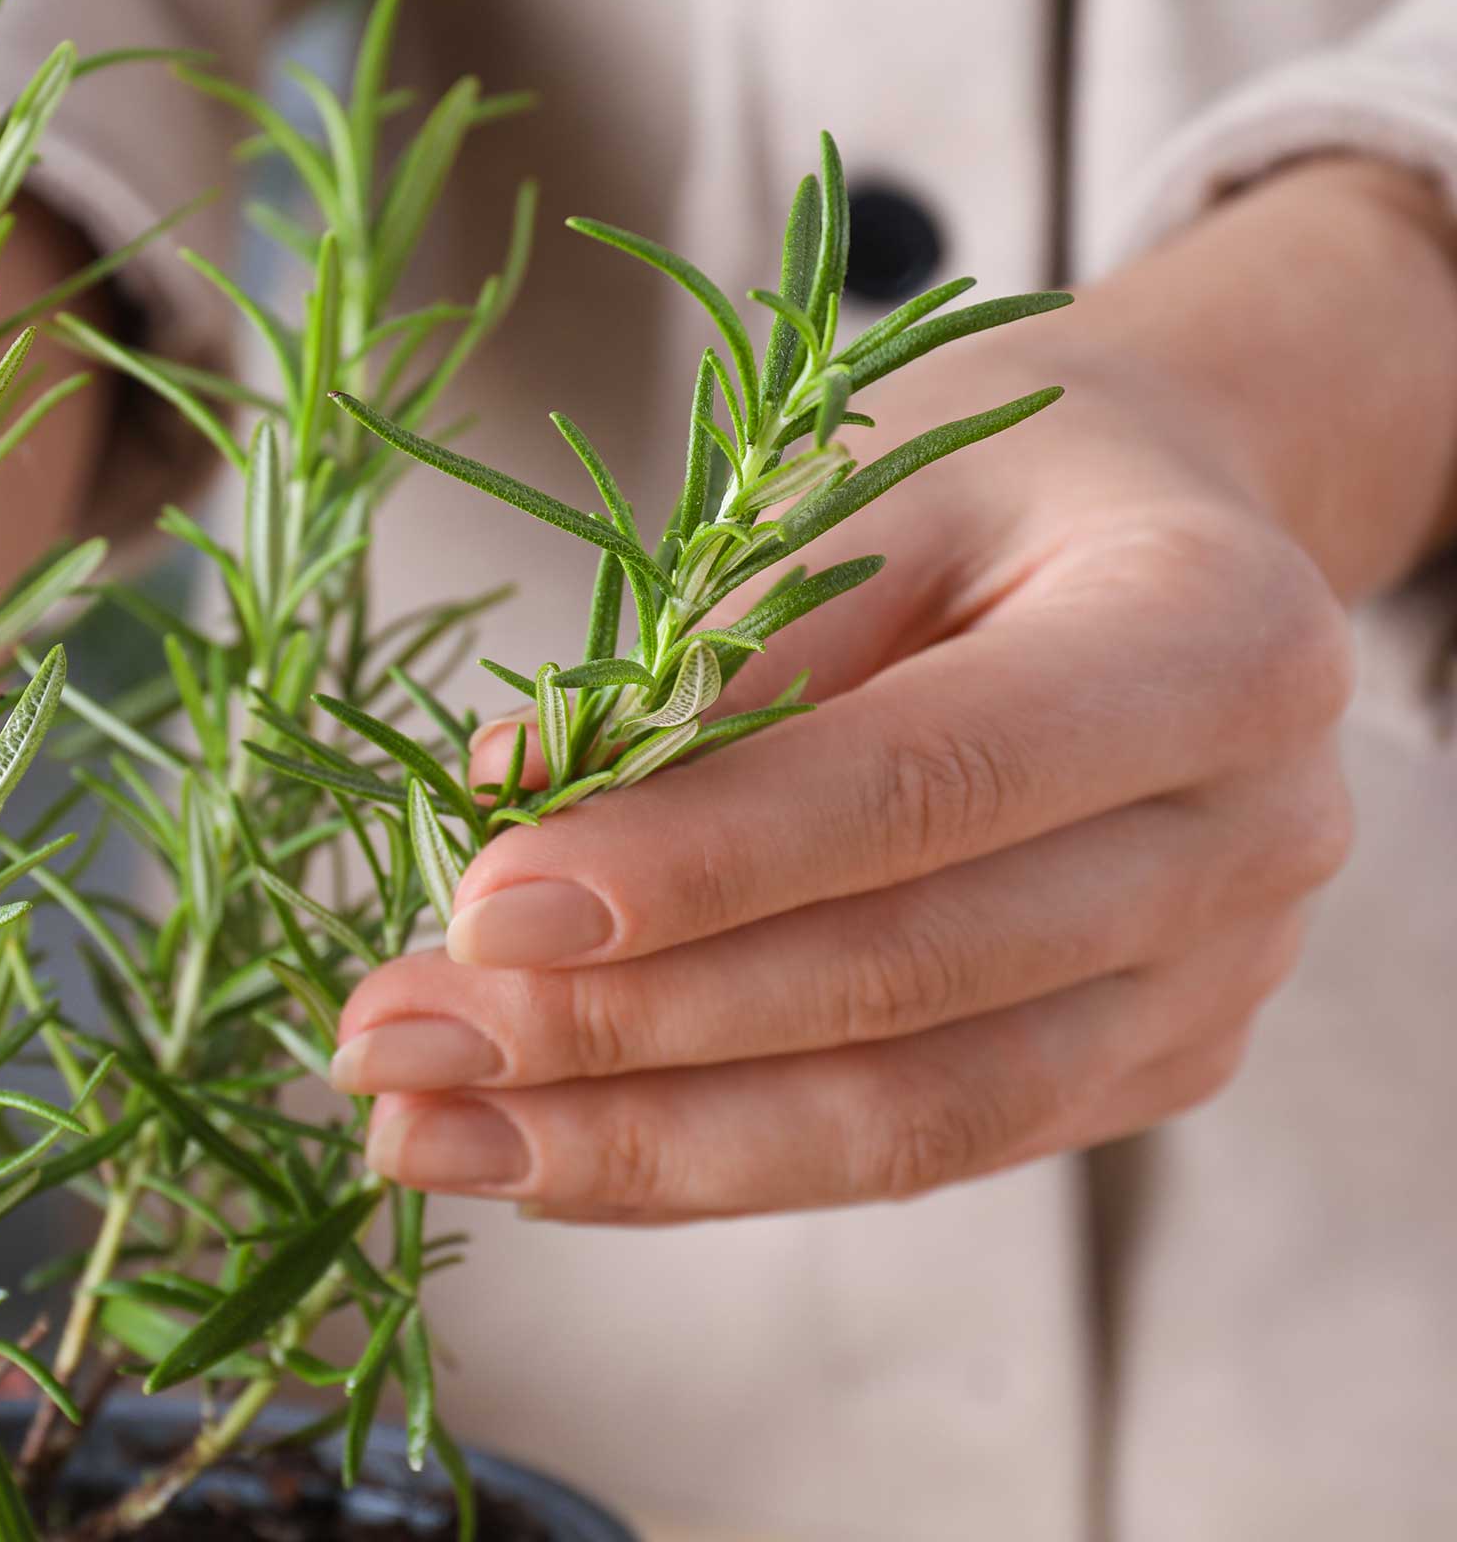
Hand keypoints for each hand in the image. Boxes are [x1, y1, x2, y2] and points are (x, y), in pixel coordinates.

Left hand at [334, 157, 1456, 1222]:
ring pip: (903, 1123)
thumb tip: (501, 795)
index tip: (479, 910)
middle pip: (902, 985)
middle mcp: (1249, 837)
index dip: (694, 864)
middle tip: (393, 1043)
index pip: (923, 787)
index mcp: (1209, 641)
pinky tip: (544, 1154)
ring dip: (638, 1145)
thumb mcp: (865, 477)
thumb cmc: (1000, 477)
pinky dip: (712, 1164)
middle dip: (619, 1033)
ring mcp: (1212, 979)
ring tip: (425, 1134)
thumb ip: (709, 644)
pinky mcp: (1144, 1066)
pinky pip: (910, 1153)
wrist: (1165, 533)